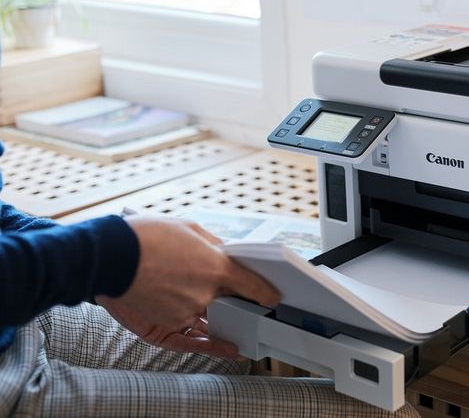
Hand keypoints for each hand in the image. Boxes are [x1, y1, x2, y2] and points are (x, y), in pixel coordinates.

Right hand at [98, 216, 279, 354]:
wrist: (108, 256)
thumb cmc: (146, 236)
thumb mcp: (189, 228)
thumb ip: (215, 244)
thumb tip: (228, 252)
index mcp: (217, 269)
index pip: (253, 285)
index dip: (266, 292)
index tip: (273, 298)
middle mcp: (206, 294)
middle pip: (231, 299)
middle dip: (235, 296)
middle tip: (238, 293)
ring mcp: (186, 312)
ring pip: (208, 313)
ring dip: (209, 307)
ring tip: (197, 296)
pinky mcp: (166, 325)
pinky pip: (187, 326)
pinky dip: (190, 319)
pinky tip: (191, 317)